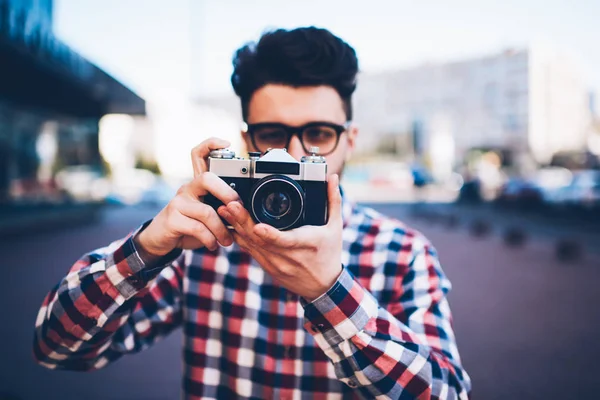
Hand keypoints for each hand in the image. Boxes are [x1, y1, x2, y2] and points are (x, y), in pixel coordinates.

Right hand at [135, 137, 240, 256]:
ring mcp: (178, 202)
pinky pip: (198, 228)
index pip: (199, 155)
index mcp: (198, 184)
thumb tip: (247, 212)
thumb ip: (223, 209)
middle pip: (207, 179)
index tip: (227, 144)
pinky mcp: (172, 219)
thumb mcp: (208, 215)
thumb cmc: (189, 225)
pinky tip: (213, 245)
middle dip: (227, 194)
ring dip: (221, 230)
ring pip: (207, 211)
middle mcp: (187, 188)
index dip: (211, 144)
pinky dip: (210, 239)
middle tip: (237, 209)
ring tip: (227, 241)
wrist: (161, 240)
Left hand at [218, 174, 343, 300]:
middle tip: (230, 205)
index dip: (270, 234)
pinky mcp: (267, 267)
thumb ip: (333, 201)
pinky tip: (229, 225)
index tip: (257, 225)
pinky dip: (240, 238)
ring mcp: (275, 264)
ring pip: (252, 245)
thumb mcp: (335, 228)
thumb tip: (333, 178)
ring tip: (224, 211)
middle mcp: (288, 257)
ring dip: (237, 227)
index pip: (285, 240)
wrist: (323, 287)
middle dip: (243, 221)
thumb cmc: (329, 255)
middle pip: (261, 240)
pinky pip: (250, 251)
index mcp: (305, 244)